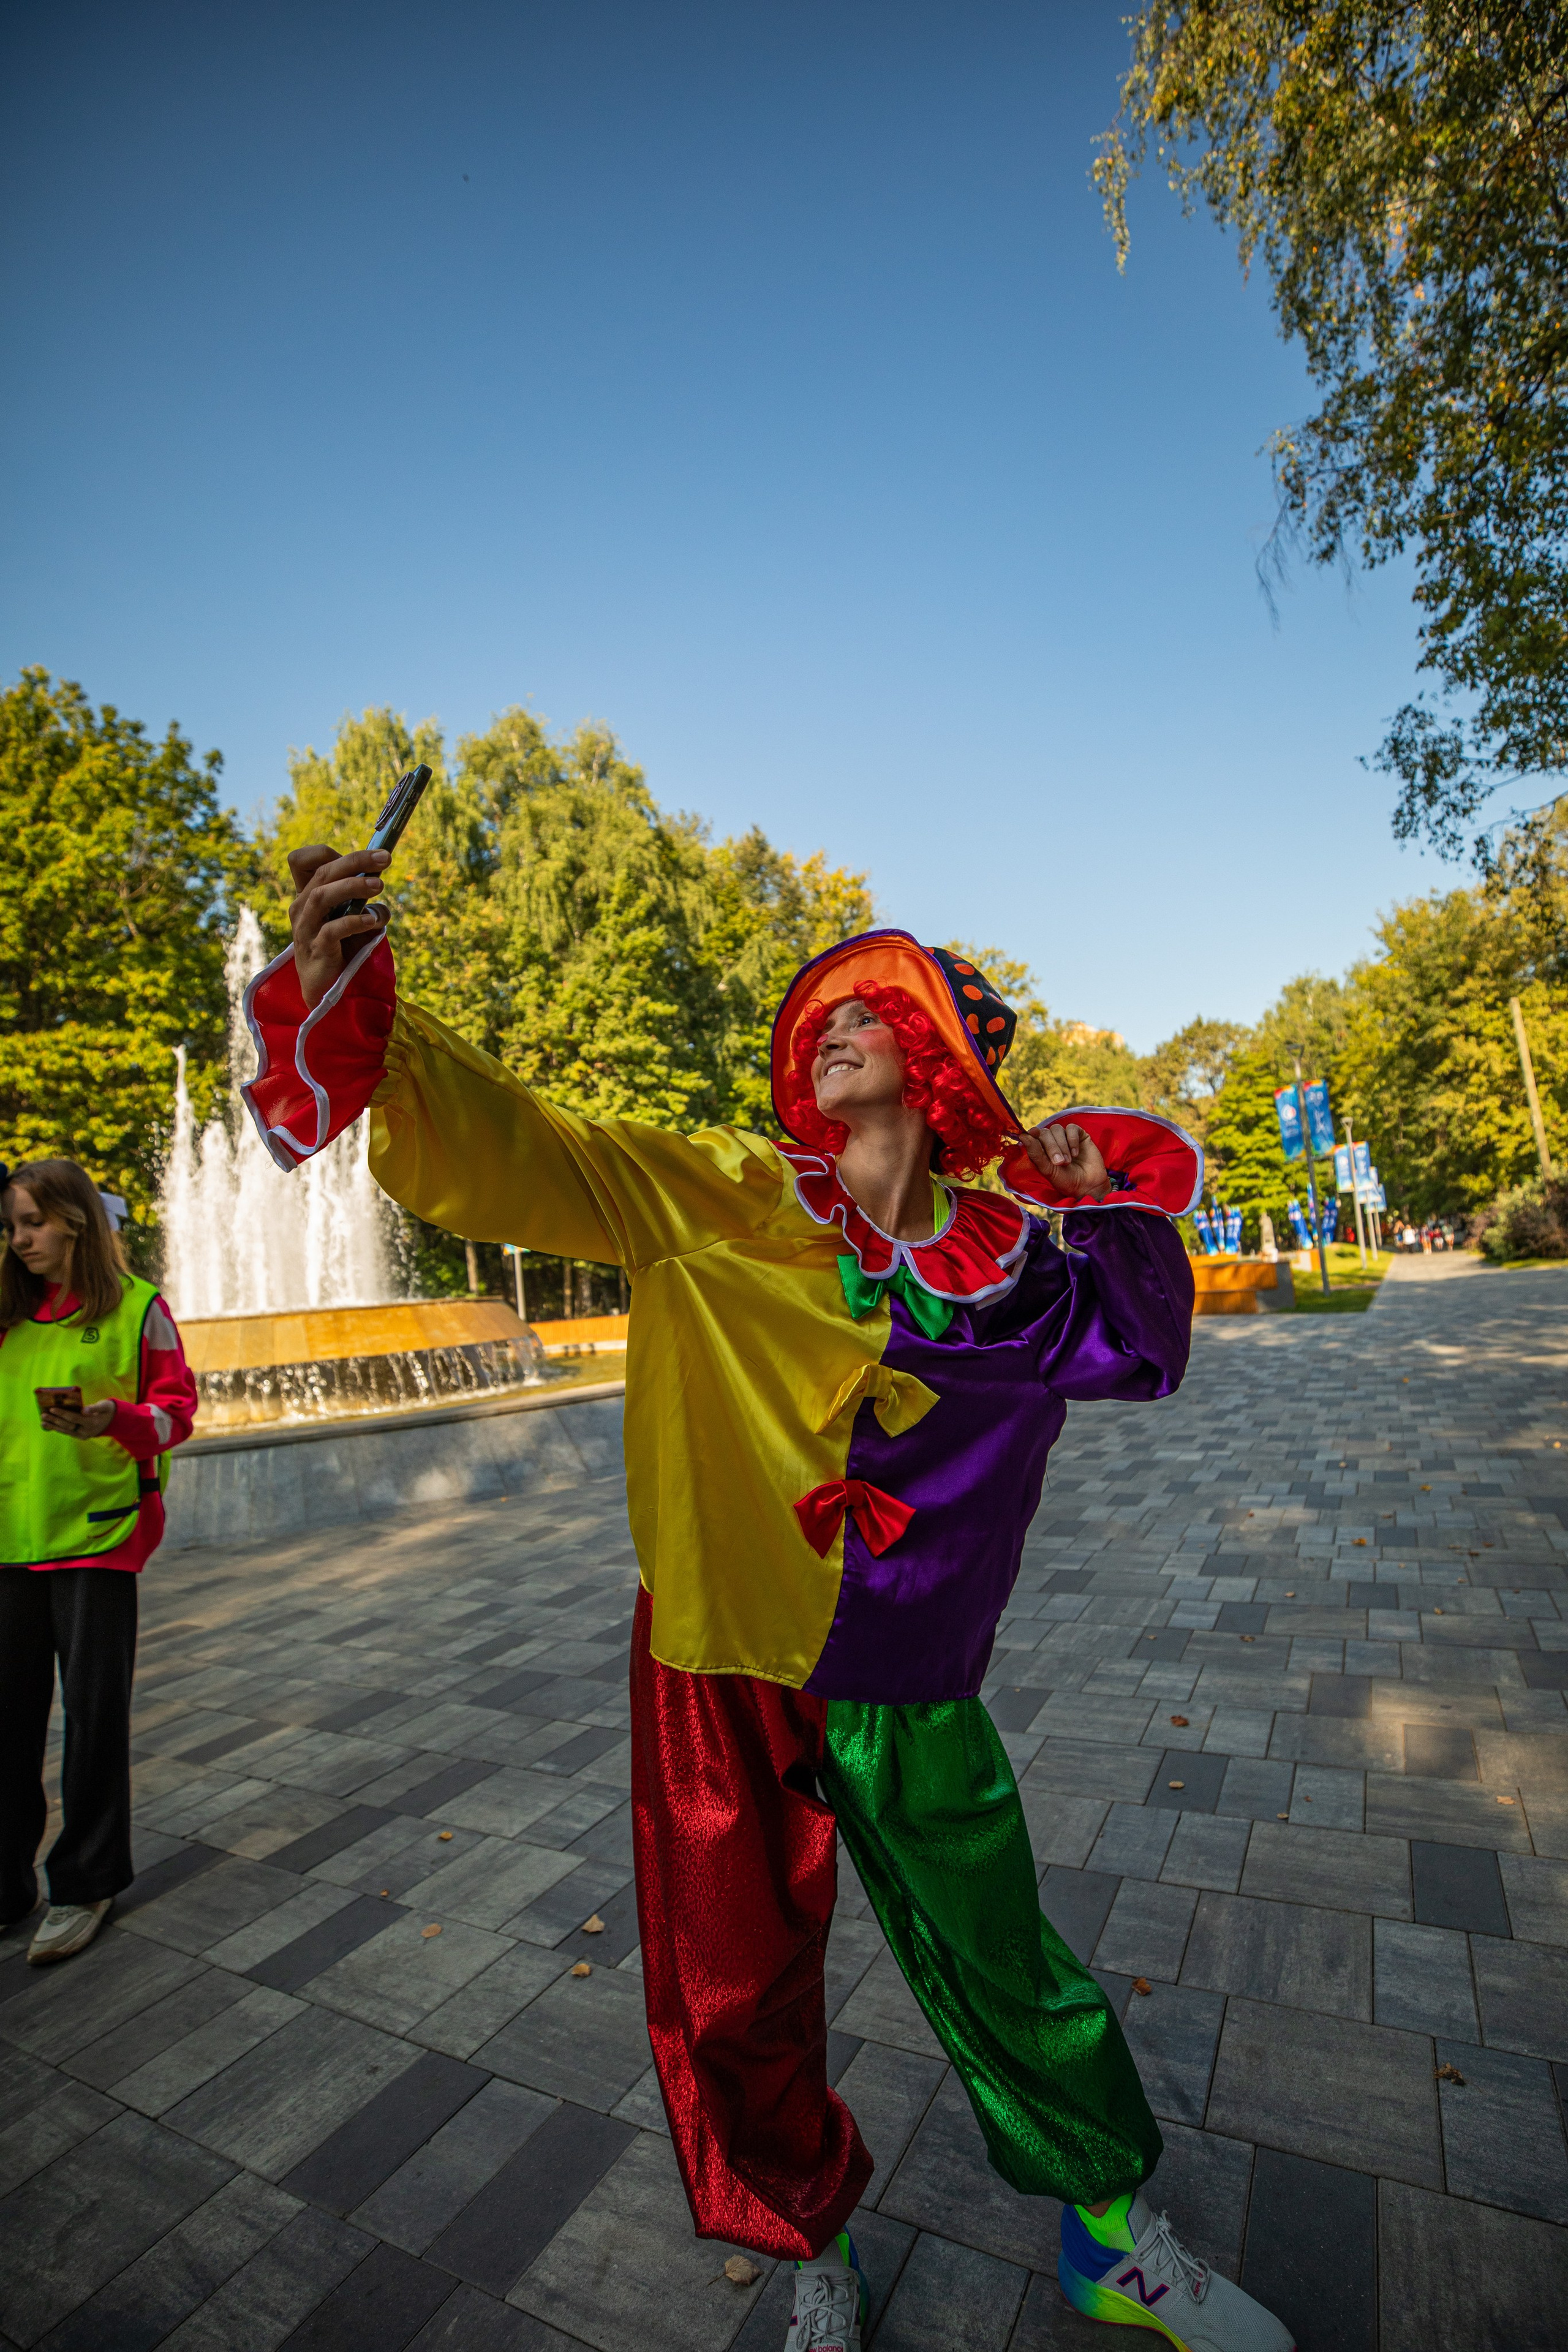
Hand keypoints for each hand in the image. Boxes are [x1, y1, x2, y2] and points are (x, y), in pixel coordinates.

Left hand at [41, 1399, 115, 1438]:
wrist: (114, 1422)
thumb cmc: (108, 1410)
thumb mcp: (105, 1406)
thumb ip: (94, 1408)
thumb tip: (83, 1410)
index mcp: (91, 1423)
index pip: (73, 1418)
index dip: (62, 1413)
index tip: (52, 1408)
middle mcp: (86, 1431)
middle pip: (67, 1425)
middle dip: (54, 1420)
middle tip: (43, 1415)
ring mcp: (83, 1435)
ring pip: (66, 1431)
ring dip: (53, 1426)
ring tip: (42, 1422)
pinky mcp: (81, 1436)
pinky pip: (68, 1433)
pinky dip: (58, 1429)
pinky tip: (50, 1426)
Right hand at [287, 844, 391, 1009]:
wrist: (324, 987)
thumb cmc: (339, 949)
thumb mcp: (353, 921)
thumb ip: (366, 908)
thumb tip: (384, 907)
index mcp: (307, 895)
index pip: (301, 860)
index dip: (329, 853)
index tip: (361, 858)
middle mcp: (302, 907)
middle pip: (323, 872)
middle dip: (356, 861)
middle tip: (385, 858)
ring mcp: (306, 928)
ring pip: (322, 896)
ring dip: (353, 886)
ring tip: (380, 885)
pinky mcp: (315, 950)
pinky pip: (331, 931)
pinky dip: (353, 922)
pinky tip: (371, 921)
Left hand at [1019, 1117, 1109, 1201]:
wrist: (1087, 1186)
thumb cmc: (1065, 1180)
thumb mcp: (1047, 1170)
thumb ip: (1035, 1153)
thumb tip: (1023, 1136)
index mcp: (1040, 1149)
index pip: (1033, 1136)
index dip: (1032, 1134)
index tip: (1033, 1134)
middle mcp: (1051, 1141)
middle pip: (1045, 1133)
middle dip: (1051, 1147)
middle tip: (1059, 1163)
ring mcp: (1065, 1137)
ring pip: (1057, 1129)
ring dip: (1062, 1145)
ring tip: (1068, 1161)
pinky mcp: (1079, 1135)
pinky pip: (1071, 1128)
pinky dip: (1072, 1139)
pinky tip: (1075, 1153)